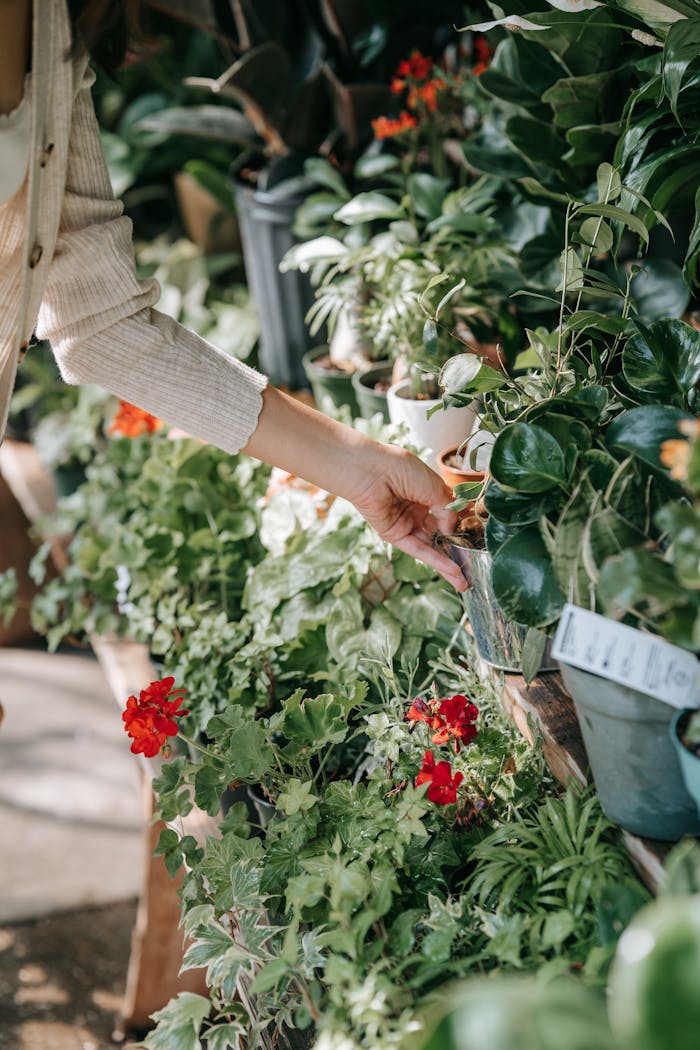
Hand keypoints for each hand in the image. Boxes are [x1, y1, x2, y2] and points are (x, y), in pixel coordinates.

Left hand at [347, 444, 467, 591]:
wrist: (371, 471)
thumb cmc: (401, 470)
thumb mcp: (434, 487)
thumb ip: (447, 511)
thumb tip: (452, 530)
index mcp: (426, 492)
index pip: (448, 513)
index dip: (461, 526)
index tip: (476, 539)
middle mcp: (416, 509)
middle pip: (440, 535)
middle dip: (456, 553)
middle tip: (472, 570)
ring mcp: (406, 523)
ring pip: (430, 547)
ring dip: (447, 564)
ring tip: (465, 581)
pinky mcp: (394, 535)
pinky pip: (418, 550)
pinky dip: (435, 560)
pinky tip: (452, 570)